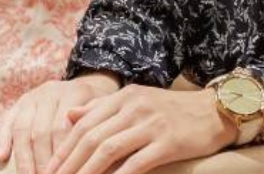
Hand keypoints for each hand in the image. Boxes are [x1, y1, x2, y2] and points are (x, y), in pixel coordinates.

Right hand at [0, 73, 121, 173]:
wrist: (88, 85)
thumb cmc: (98, 107)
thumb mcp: (104, 110)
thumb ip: (95, 125)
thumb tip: (87, 150)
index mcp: (74, 91)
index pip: (62, 128)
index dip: (59, 155)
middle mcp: (51, 91)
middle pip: (40, 131)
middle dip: (40, 162)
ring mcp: (33, 96)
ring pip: (22, 128)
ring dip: (23, 158)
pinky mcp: (19, 102)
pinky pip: (6, 120)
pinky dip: (2, 139)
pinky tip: (1, 158)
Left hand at [43, 83, 237, 173]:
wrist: (214, 111)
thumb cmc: (172, 110)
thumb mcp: (137, 101)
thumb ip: (102, 108)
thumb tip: (69, 116)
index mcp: (125, 96)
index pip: (86, 122)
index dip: (64, 148)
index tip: (49, 169)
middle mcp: (135, 106)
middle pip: (93, 137)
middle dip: (69, 164)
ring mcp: (151, 124)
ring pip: (108, 150)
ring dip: (86, 173)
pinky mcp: (167, 142)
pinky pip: (135, 164)